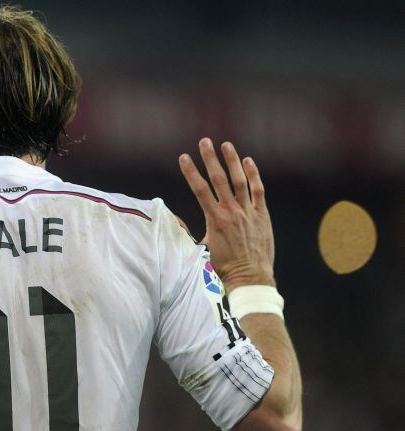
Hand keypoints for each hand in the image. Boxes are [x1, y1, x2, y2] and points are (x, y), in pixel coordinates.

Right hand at [178, 138, 274, 290]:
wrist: (249, 278)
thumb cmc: (223, 267)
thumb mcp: (203, 249)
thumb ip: (193, 232)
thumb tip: (178, 223)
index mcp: (214, 219)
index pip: (200, 190)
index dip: (190, 172)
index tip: (183, 157)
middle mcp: (231, 212)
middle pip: (219, 179)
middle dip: (210, 159)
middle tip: (204, 142)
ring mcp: (248, 212)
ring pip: (240, 181)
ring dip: (232, 161)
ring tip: (226, 144)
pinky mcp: (262, 215)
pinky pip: (258, 190)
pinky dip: (253, 175)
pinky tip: (248, 161)